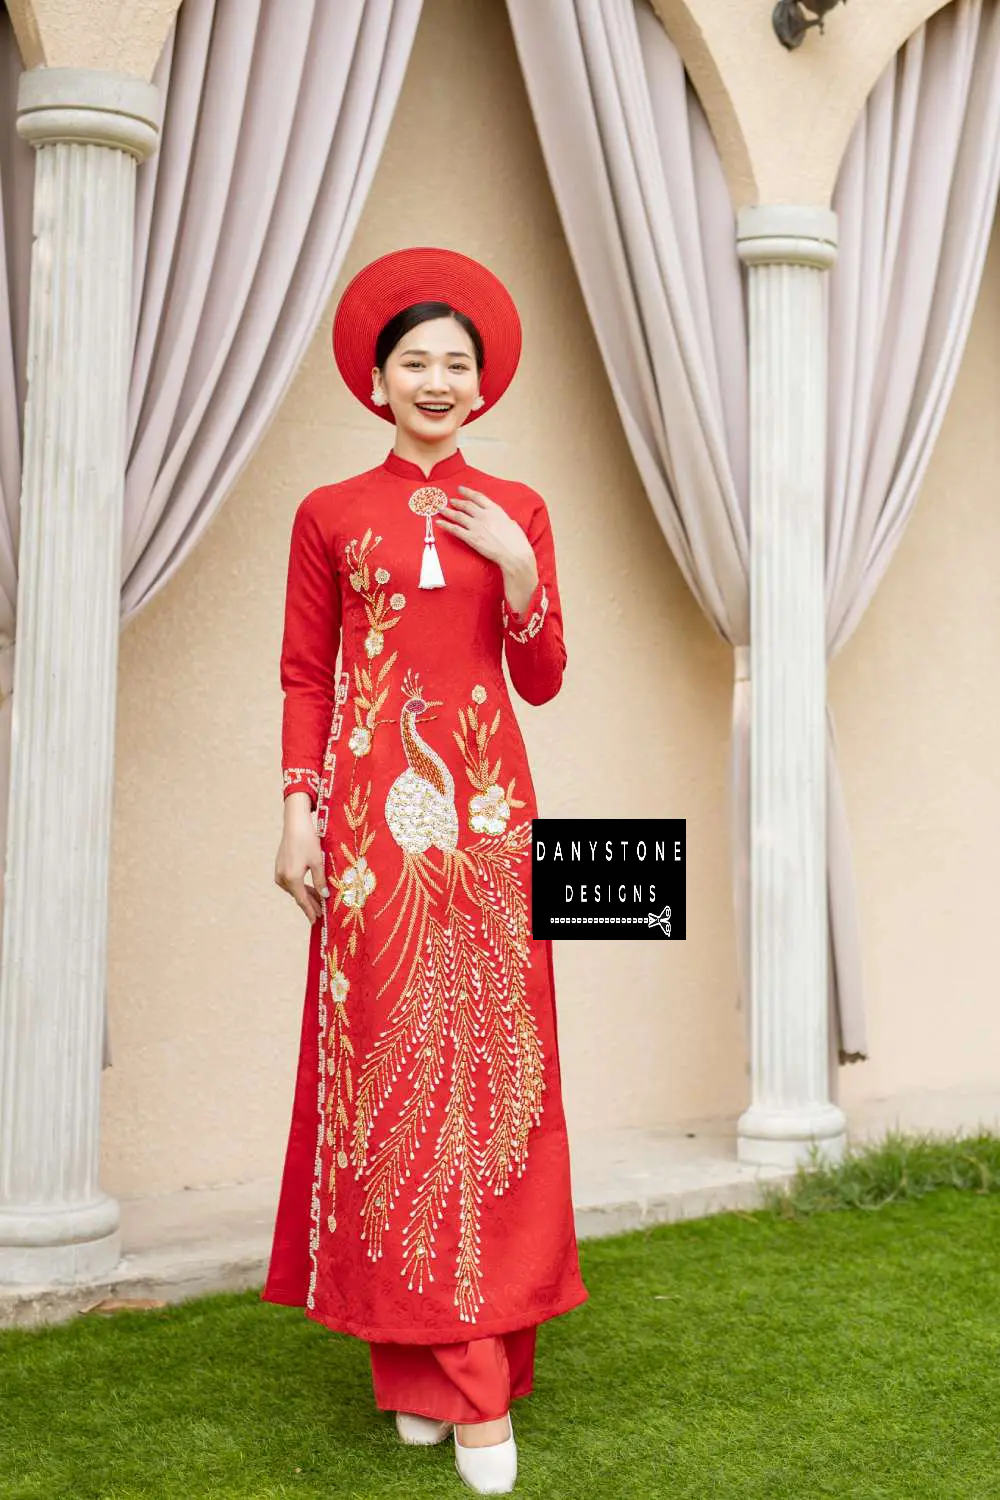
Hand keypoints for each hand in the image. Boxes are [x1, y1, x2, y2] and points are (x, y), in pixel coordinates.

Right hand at [275, 795, 327, 922]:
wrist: (295, 824)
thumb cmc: (308, 841)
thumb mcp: (318, 862)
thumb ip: (320, 881)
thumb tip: (324, 896)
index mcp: (292, 878)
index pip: (302, 900)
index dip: (310, 911)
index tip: (316, 921)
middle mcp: (282, 878)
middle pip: (298, 896)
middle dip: (310, 904)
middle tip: (321, 913)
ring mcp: (279, 872)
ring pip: (294, 889)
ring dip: (306, 895)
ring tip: (318, 901)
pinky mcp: (279, 867)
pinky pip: (291, 882)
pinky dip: (301, 887)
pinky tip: (310, 889)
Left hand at [436, 486, 537, 582]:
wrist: (514, 554)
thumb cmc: (516, 541)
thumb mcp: (511, 523)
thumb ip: (501, 518)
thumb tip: (498, 518)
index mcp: (494, 510)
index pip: (478, 497)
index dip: (467, 492)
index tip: (461, 489)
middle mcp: (483, 515)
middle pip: (466, 505)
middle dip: (457, 502)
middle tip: (450, 500)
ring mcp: (476, 526)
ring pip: (458, 516)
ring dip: (448, 511)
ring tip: (441, 509)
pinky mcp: (471, 538)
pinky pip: (455, 530)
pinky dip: (445, 525)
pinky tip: (439, 523)